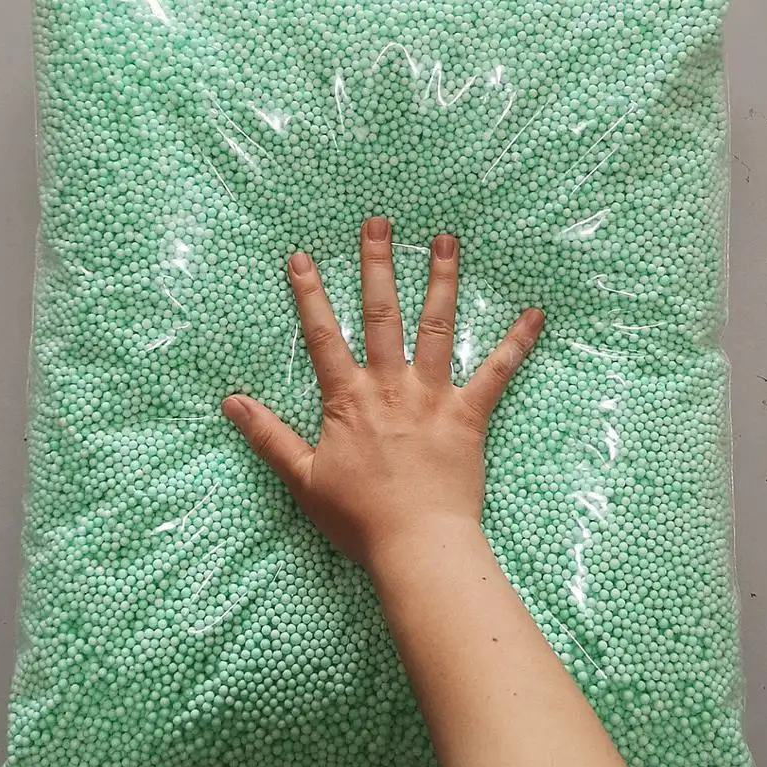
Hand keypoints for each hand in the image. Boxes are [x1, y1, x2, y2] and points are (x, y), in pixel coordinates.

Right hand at [222, 216, 543, 570]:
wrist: (416, 543)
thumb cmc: (358, 517)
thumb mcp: (301, 478)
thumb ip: (268, 436)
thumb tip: (231, 403)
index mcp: (349, 399)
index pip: (323, 337)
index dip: (310, 295)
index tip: (303, 256)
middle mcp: (390, 385)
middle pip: (382, 315)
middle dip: (378, 265)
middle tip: (380, 223)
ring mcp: (433, 396)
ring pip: (436, 327)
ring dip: (441, 281)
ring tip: (447, 241)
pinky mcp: (469, 414)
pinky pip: (497, 372)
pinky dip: (516, 342)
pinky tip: (535, 313)